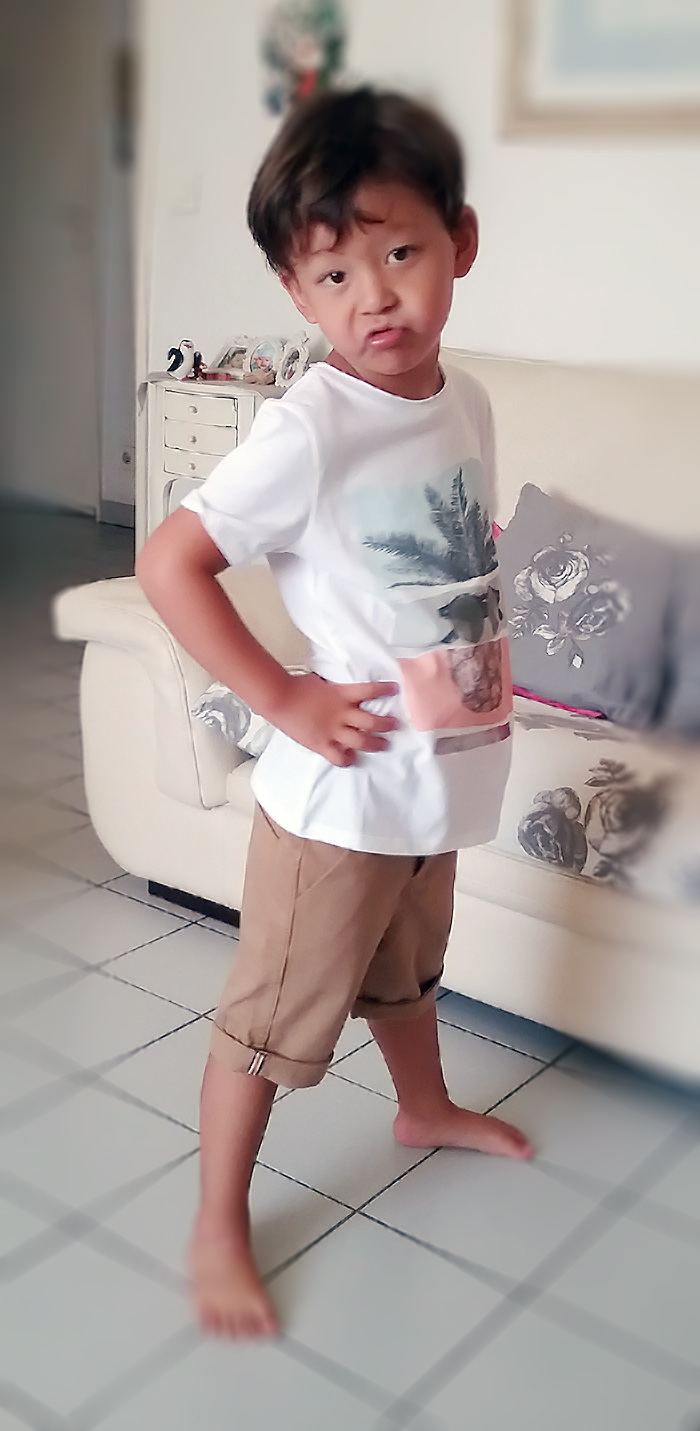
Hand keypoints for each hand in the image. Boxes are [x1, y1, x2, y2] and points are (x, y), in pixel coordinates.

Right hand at [270, 673, 399, 766]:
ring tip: (384, 744)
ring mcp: (333, 731)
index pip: (370, 691)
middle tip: (394, 725)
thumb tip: (343, 689)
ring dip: (376, 743)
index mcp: (342, 694)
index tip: (394, 690)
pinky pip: (339, 757)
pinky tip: (353, 759)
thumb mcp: (323, 682)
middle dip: (387, 724)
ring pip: (361, 741)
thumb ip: (336, 689)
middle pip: (372, 721)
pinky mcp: (322, 744)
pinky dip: (348, 760)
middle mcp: (342, 714)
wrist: (279, 698)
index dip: (384, 690)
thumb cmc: (297, 687)